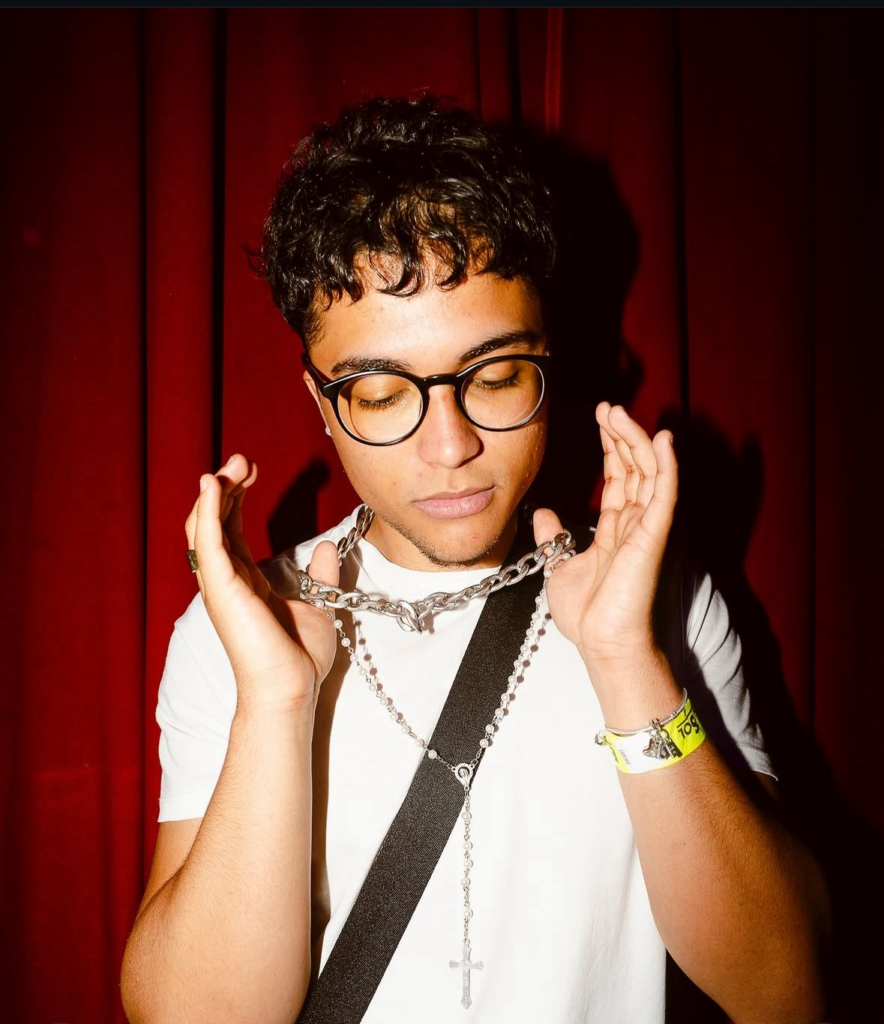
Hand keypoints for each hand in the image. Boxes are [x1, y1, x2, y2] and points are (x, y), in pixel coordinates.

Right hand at [184, 454, 338, 712]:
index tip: (253, 470)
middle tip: (241, 460)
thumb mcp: (317, 603)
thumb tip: (322, 546)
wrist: (292, 687)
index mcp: (244, 580)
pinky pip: (207, 544)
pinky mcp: (221, 589)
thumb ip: (318, 574)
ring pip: (204, 527)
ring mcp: (220, 584)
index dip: (237, 496)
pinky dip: (206, 513)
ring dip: (214, 493)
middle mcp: (226, 579)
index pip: (231, 528)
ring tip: (232, 466)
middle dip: (224, 486)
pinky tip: (212, 485)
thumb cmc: (299, 658)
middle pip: (213, 521)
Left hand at [533, 402, 676, 670]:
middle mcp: (636, 524)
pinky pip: (664, 494)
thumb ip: (556, 537)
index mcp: (616, 529)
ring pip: (649, 472)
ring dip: (636, 438)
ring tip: (617, 411)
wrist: (601, 646)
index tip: (600, 418)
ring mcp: (647, 529)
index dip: (611, 446)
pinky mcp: (654, 537)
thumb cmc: (588, 617)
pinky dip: (666, 465)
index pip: (619, 477)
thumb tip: (544, 512)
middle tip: (607, 406)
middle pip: (635, 467)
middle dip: (621, 434)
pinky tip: (662, 438)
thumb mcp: (560, 567)